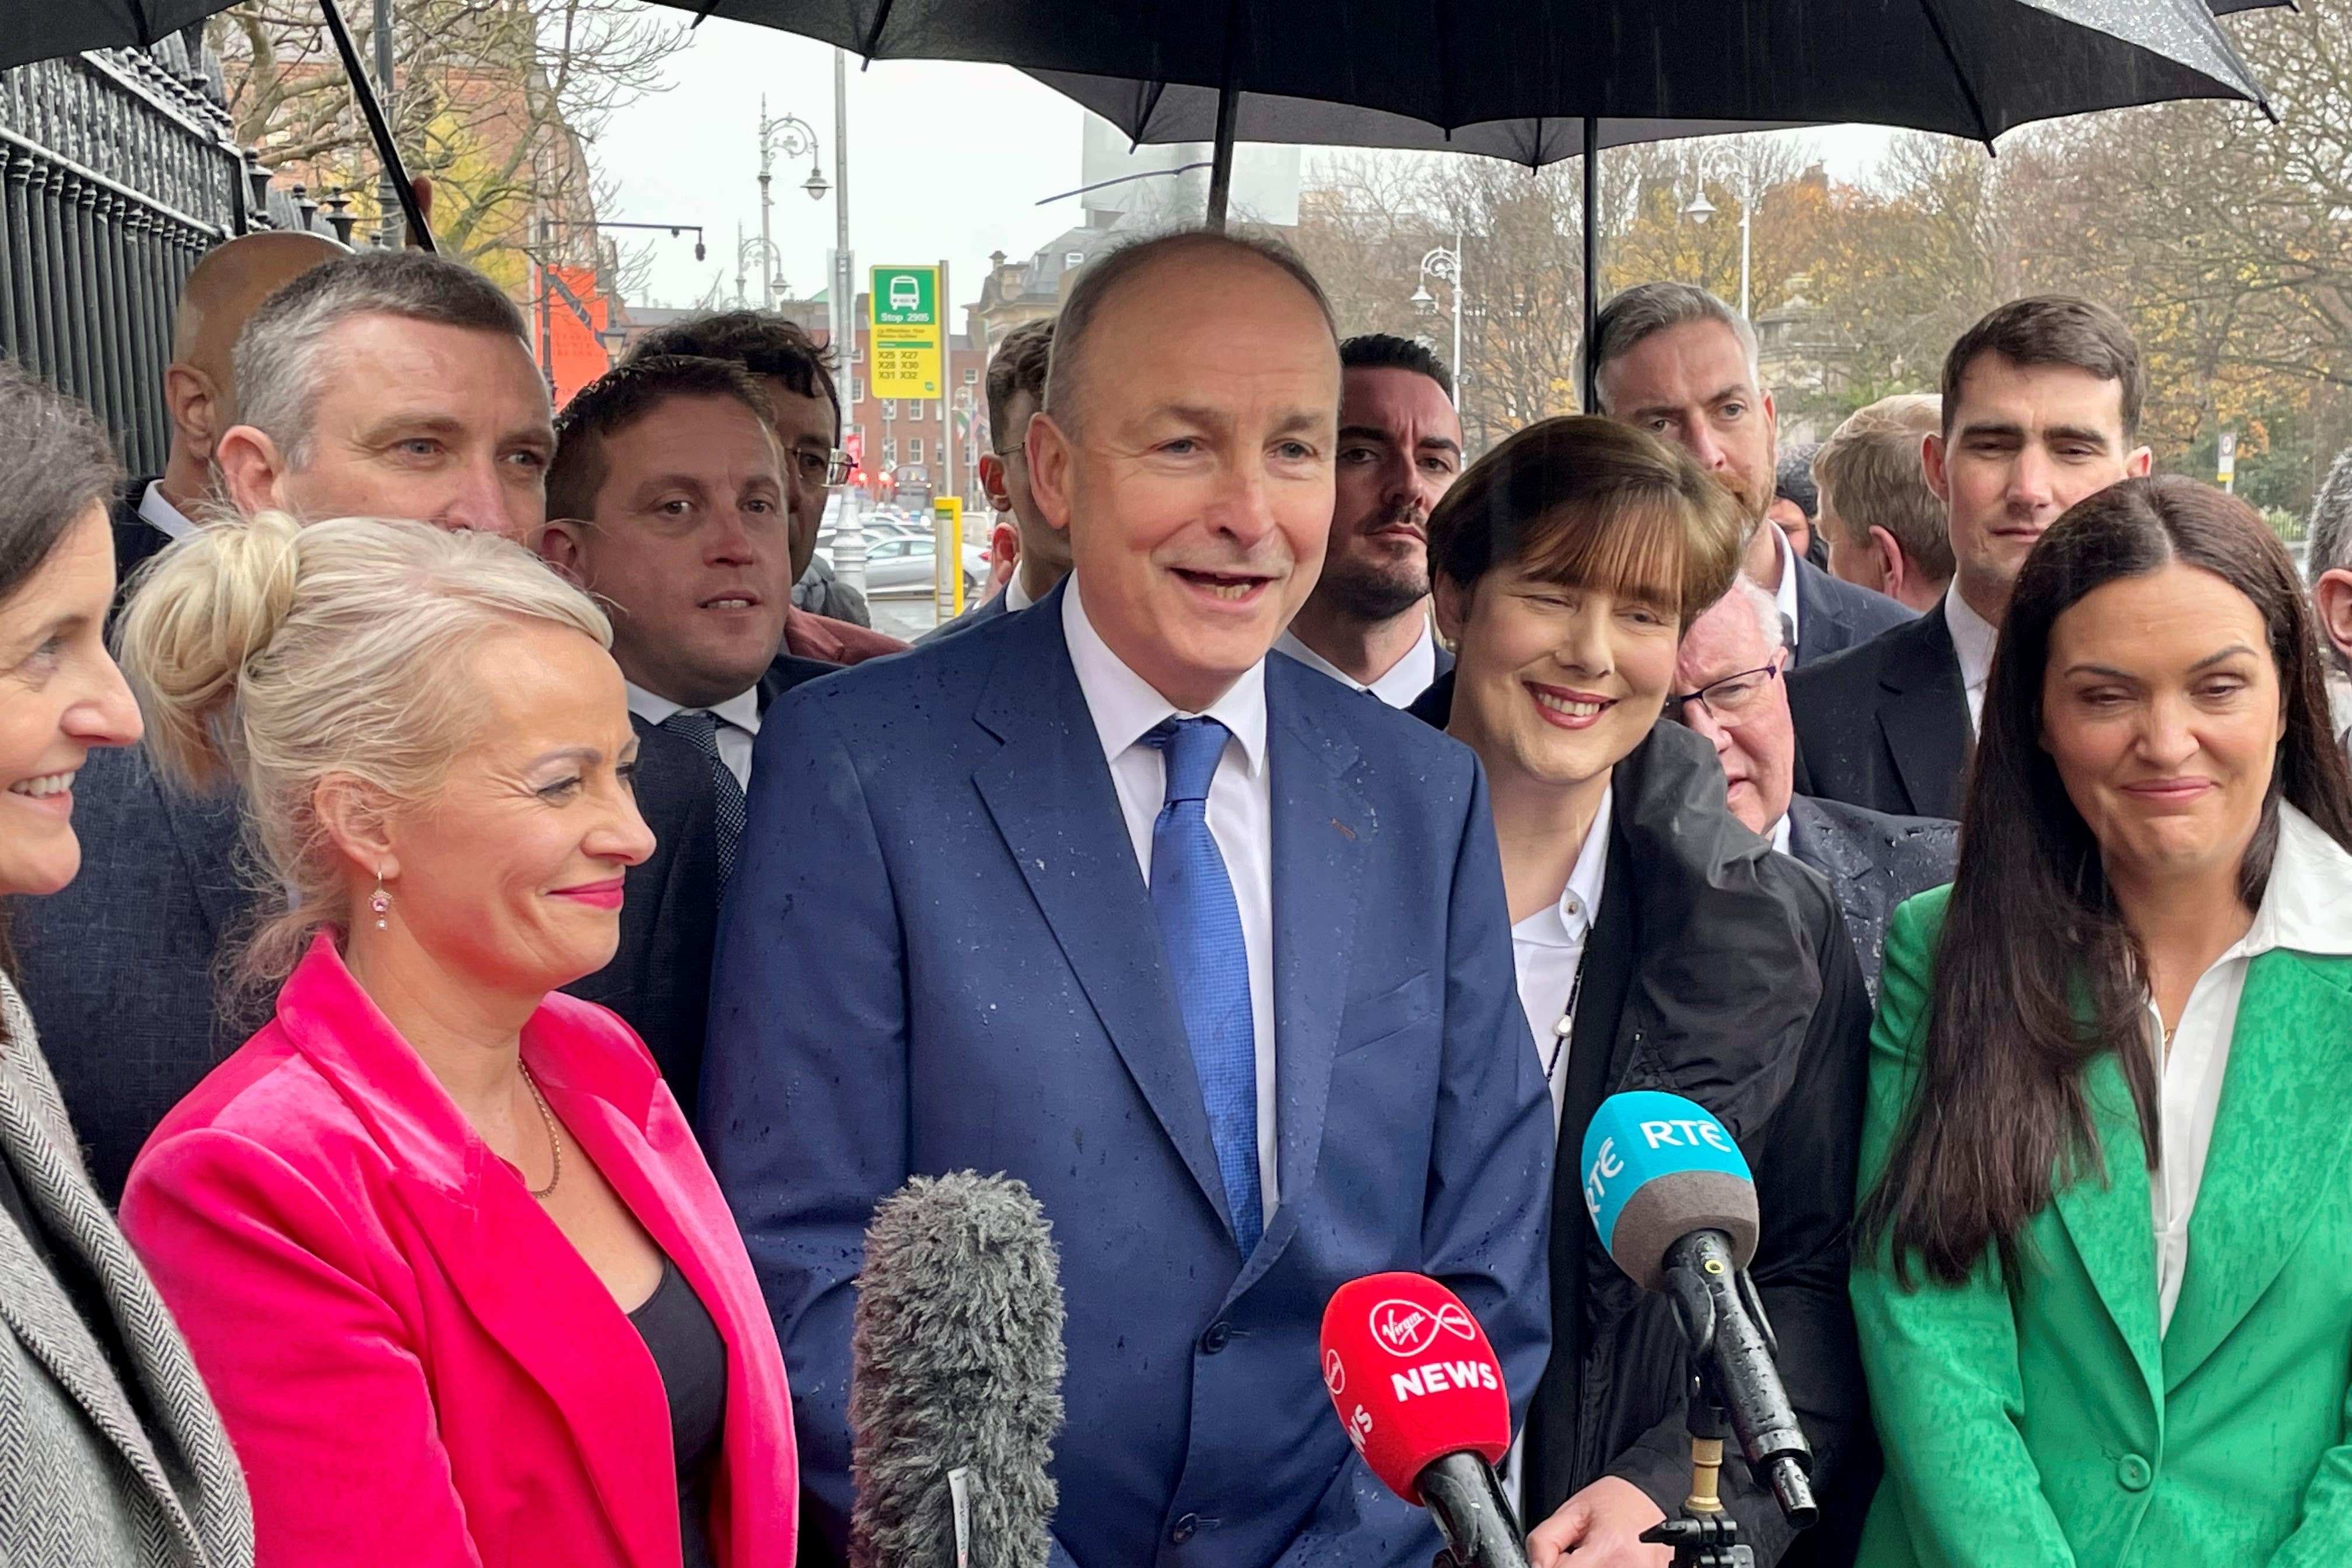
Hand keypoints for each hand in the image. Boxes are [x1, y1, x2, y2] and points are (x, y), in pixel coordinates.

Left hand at [1526, 1476, 1670, 1567]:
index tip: (1558, 1556)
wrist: (1650, 1497)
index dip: (1552, 1565)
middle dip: (1571, 1567)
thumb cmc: (1615, 1501)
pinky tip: (1608, 1561)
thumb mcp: (1571, 1510)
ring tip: (1595, 1556)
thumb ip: (1544, 1540)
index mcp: (1608, 1548)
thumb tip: (1536, 1566)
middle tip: (1580, 1554)